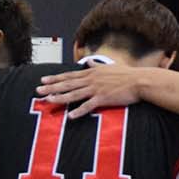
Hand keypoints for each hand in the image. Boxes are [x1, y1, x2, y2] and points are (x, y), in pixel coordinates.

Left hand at [36, 64, 156, 118]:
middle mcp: (91, 80)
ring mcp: (96, 89)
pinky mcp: (104, 98)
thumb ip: (97, 66)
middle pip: (67, 84)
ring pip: (74, 94)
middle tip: (38, 91)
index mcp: (92, 73)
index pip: (69, 75)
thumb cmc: (127, 74)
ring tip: (49, 101)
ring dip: (61, 97)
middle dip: (51, 88)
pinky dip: (79, 110)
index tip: (43, 80)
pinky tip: (70, 115)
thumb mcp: (110, 67)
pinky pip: (89, 106)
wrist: (140, 80)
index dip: (55, 78)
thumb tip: (90, 62)